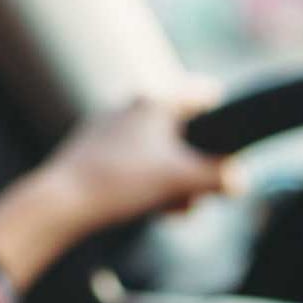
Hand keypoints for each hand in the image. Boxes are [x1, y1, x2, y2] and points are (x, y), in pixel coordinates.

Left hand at [0, 89, 239, 289]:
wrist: (61, 202)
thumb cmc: (122, 183)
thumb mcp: (181, 181)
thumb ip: (218, 179)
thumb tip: (240, 181)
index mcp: (154, 102)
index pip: (202, 95)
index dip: (224, 114)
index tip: (232, 135)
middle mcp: (130, 107)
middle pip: (180, 129)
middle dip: (195, 163)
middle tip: (197, 194)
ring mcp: (108, 128)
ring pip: (155, 148)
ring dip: (170, 176)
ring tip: (170, 207)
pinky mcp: (90, 151)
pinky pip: (131, 161)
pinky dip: (144, 180)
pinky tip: (142, 206)